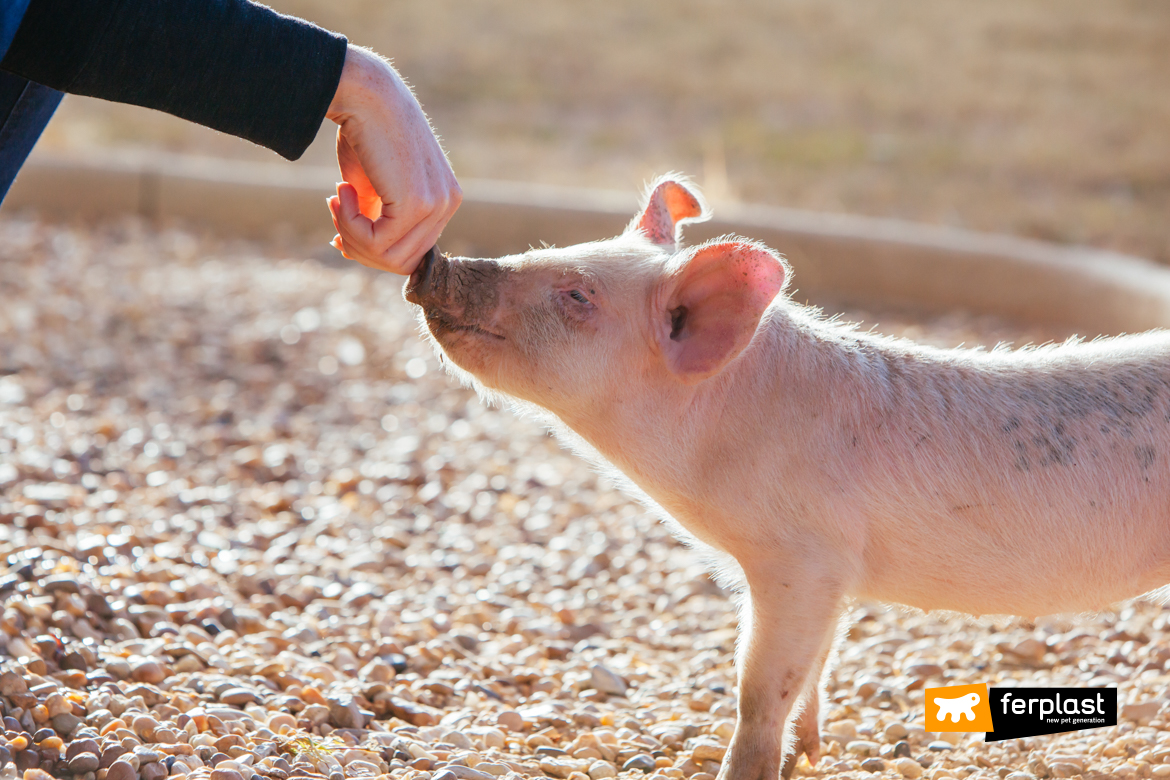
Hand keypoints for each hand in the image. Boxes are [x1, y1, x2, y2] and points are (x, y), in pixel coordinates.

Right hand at [325, 45, 461, 274]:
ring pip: (388, 258)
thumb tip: (354, 251)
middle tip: (336, 209)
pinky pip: (376, 242)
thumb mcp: (372, 186)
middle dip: (359, 246)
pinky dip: (349, 224)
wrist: (362, 93)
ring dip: (351, 236)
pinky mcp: (418, 204)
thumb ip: (374, 220)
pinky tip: (342, 189)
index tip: (340, 232)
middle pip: (401, 263)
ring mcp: (438, 205)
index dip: (372, 251)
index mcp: (444, 199)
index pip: (412, 253)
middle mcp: (449, 203)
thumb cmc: (364, 132)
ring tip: (337, 198)